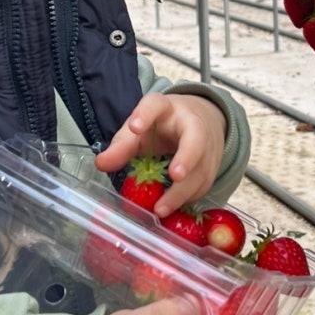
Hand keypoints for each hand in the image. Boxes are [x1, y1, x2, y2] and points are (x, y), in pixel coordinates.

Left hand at [95, 93, 226, 217]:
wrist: (200, 121)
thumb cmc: (163, 126)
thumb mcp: (140, 130)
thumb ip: (121, 146)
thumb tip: (101, 164)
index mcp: (166, 108)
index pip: (156, 105)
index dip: (145, 114)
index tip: (135, 127)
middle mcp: (192, 124)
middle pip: (195, 140)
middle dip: (187, 157)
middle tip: (175, 175)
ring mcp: (208, 146)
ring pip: (201, 169)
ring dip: (183, 191)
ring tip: (161, 209)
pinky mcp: (213, 167)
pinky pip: (203, 185)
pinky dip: (188, 199)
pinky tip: (172, 207)